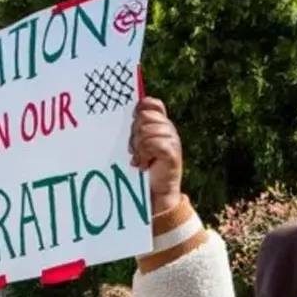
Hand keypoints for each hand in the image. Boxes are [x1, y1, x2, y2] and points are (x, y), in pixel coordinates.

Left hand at [129, 97, 182, 213]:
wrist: (157, 193)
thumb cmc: (144, 168)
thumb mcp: (138, 145)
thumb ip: (135, 129)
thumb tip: (122, 113)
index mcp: (161, 124)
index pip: (153, 104)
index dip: (141, 108)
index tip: (132, 120)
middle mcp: (169, 129)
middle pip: (145, 117)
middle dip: (135, 134)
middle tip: (135, 150)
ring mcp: (173, 140)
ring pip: (146, 130)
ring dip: (139, 147)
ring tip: (140, 159)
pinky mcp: (172, 153)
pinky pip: (151, 143)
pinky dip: (144, 155)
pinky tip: (144, 165)